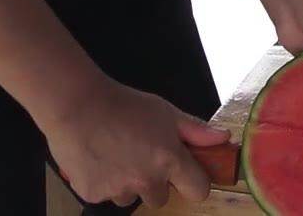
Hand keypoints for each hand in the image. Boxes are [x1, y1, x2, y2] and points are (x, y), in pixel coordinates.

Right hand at [40, 77, 227, 208]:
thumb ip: (196, 131)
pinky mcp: (93, 195)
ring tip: (116, 155)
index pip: (198, 191)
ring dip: (127, 183)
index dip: (194, 182)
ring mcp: (118, 190)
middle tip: (142, 157)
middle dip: (154, 182)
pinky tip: (98, 159)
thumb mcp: (166, 112)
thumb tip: (224, 140)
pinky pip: (105, 195)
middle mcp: (146, 181)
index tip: (186, 173)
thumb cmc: (125, 105)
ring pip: (130, 197)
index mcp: (169, 161)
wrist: (78, 106)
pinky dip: (103, 182)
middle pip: (160, 198)